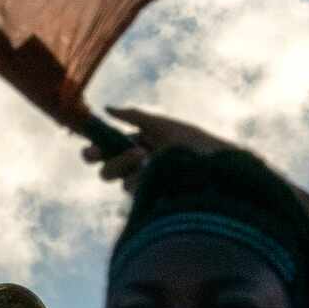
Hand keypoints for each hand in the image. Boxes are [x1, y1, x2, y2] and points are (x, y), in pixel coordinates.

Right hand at [78, 107, 237, 186]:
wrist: (215, 166)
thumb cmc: (191, 142)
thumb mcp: (161, 125)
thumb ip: (133, 117)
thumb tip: (107, 108)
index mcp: (137, 145)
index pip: (108, 149)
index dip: (97, 149)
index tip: (92, 150)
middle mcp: (138, 167)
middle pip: (106, 169)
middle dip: (114, 161)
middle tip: (136, 153)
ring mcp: (144, 185)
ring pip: (119, 180)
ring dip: (133, 167)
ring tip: (156, 159)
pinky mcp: (151, 199)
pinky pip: (133, 189)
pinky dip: (143, 179)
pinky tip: (160, 174)